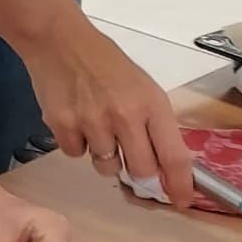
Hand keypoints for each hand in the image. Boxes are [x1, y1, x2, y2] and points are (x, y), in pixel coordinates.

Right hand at [24, 19, 194, 207]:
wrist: (60, 41)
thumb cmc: (105, 64)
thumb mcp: (142, 88)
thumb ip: (154, 125)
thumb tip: (164, 166)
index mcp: (152, 104)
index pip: (174, 156)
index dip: (180, 184)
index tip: (181, 200)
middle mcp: (125, 116)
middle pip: (142, 170)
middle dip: (139, 169)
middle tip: (128, 150)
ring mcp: (92, 122)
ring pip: (107, 167)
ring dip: (105, 155)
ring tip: (96, 126)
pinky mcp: (62, 126)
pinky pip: (76, 154)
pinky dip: (77, 143)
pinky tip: (76, 119)